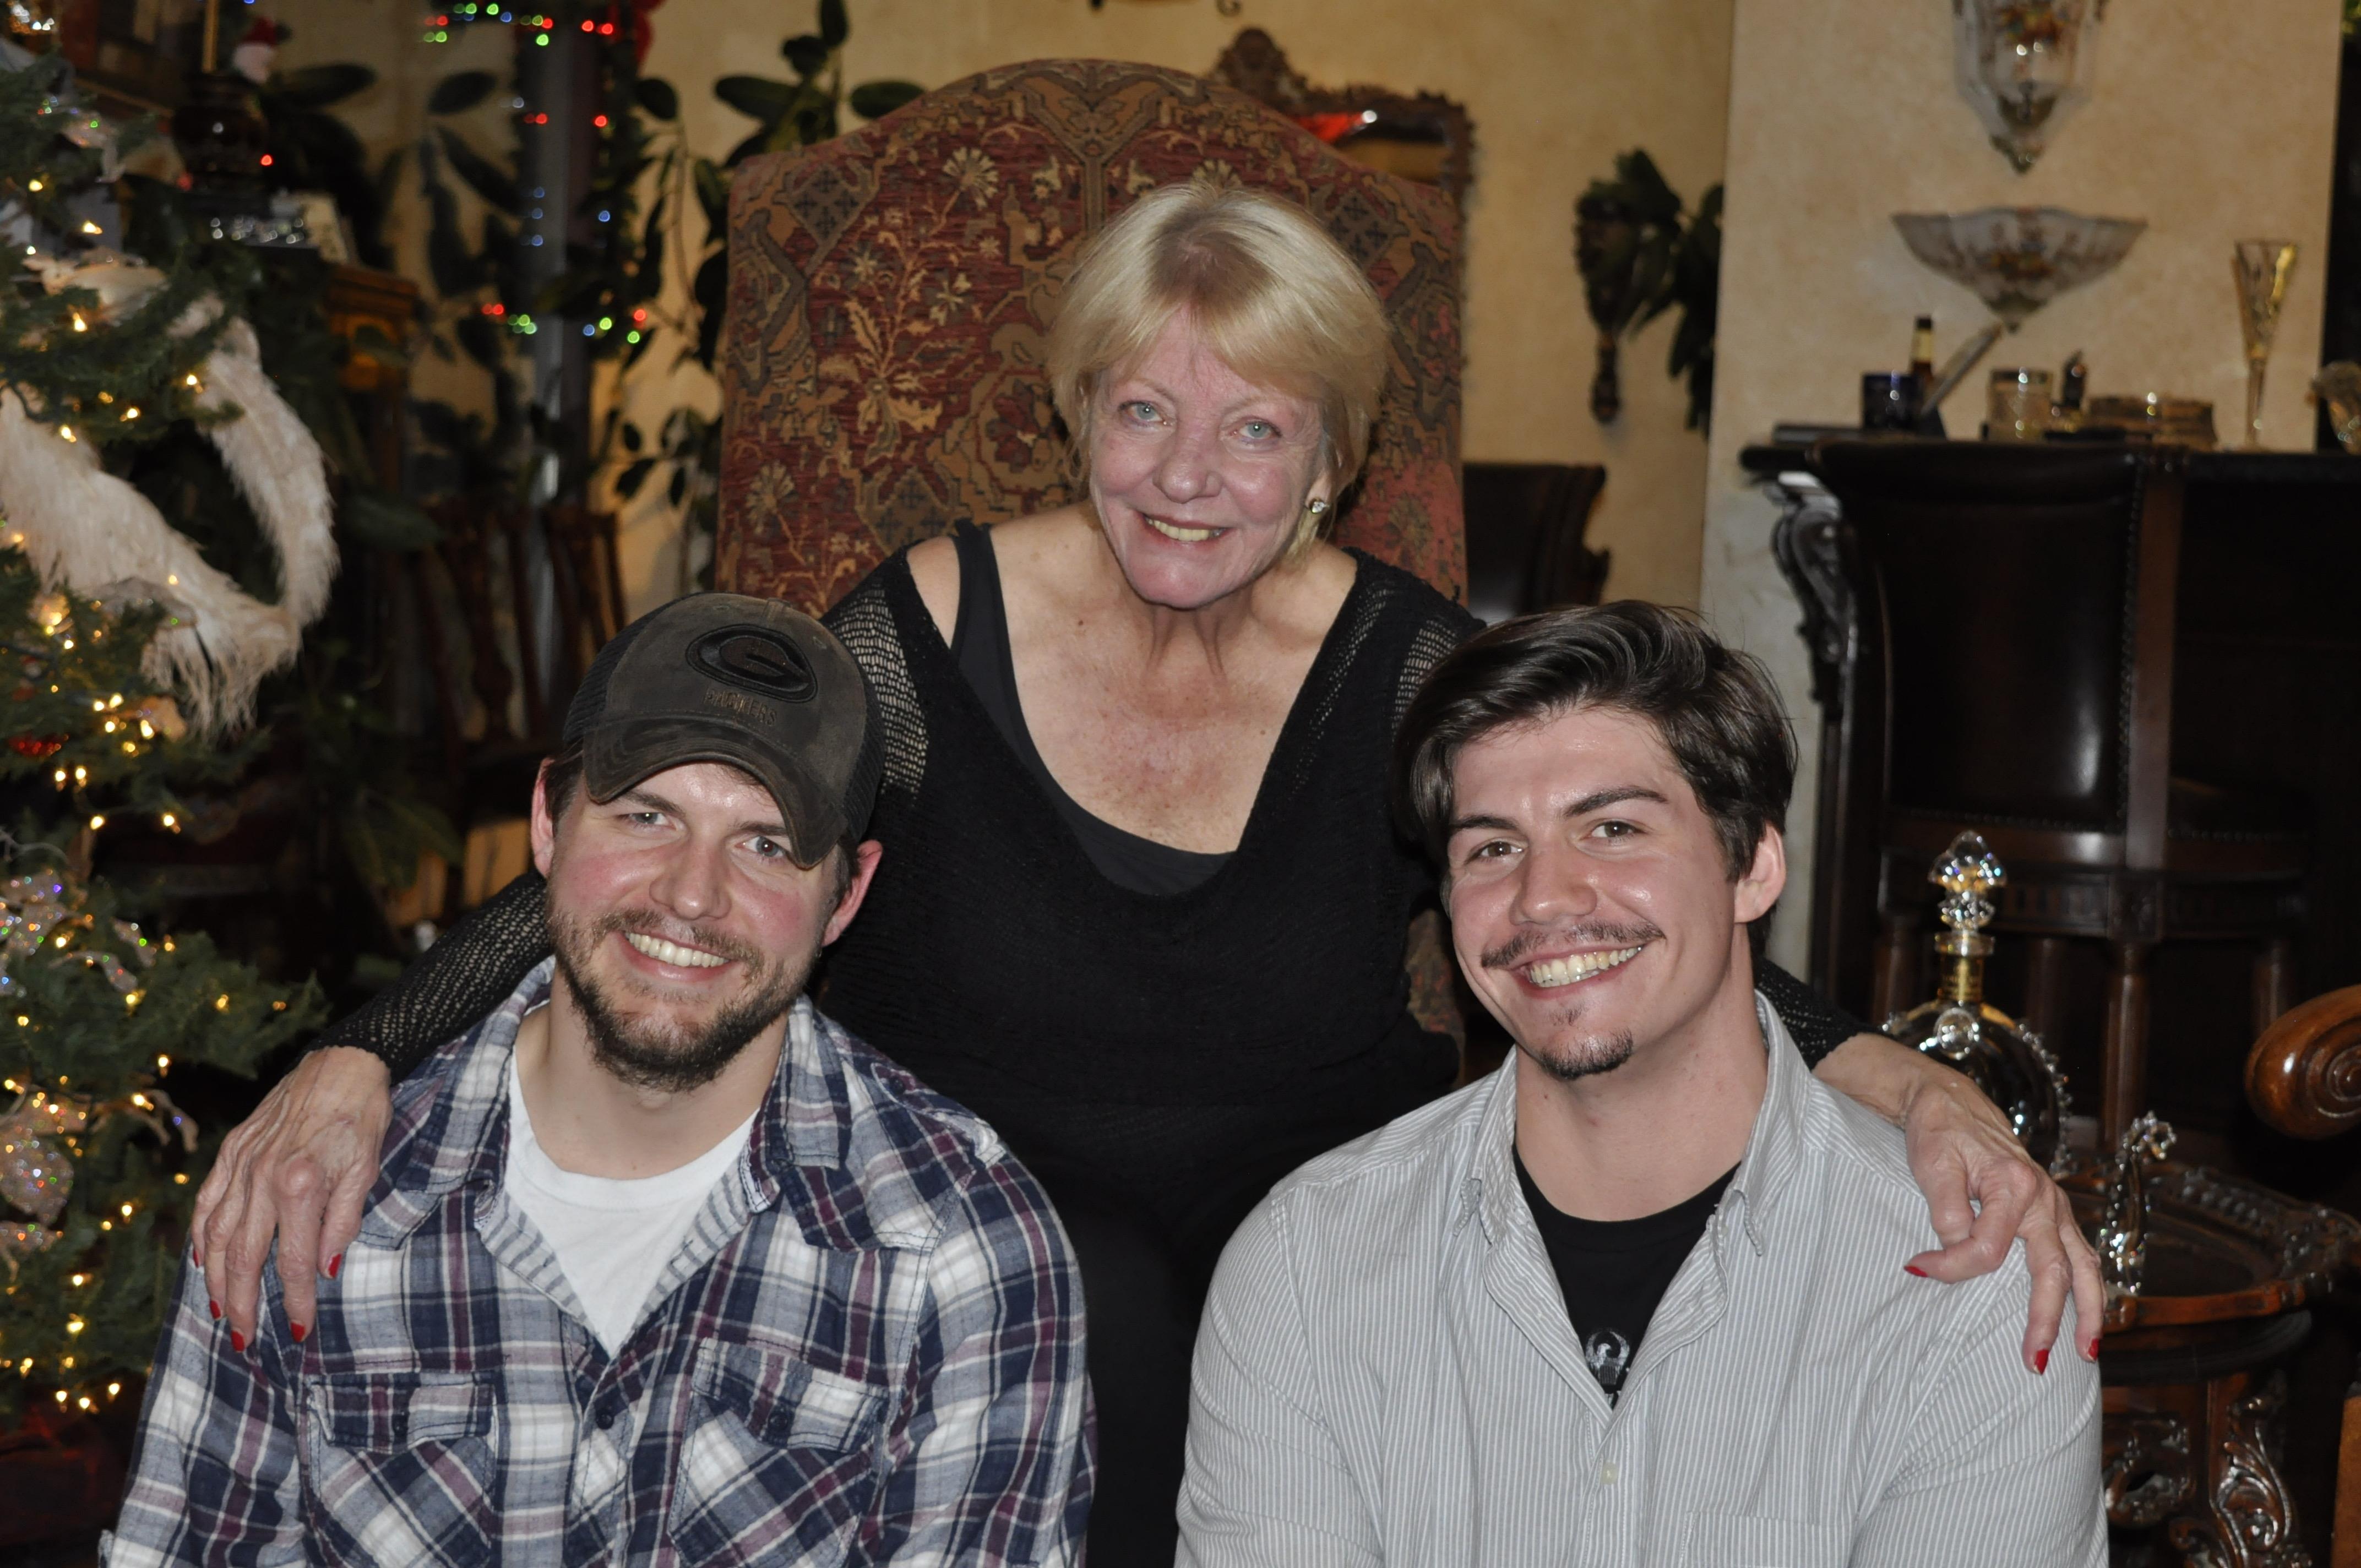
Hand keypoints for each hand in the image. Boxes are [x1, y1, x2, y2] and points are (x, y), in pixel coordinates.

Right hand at [192, 1046, 392, 1342]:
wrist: (343, 1064)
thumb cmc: (362, 1117)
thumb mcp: (366, 1169)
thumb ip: (342, 1221)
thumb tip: (323, 1269)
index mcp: (300, 1184)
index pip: (294, 1260)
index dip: (294, 1299)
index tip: (297, 1330)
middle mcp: (262, 1177)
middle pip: (243, 1257)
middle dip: (242, 1304)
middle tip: (244, 1339)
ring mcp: (240, 1164)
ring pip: (215, 1235)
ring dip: (215, 1280)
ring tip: (219, 1312)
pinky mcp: (230, 1151)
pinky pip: (206, 1202)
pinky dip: (198, 1236)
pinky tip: (199, 1261)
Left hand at [1816, 1032, 2101, 1373]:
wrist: (1952, 1101)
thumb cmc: (1939, 1132)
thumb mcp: (1932, 1166)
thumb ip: (1947, 1211)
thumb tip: (1956, 1252)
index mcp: (2014, 1184)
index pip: (1987, 1248)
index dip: (1950, 1265)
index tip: (1916, 1266)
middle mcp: (2045, 1198)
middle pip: (2054, 1269)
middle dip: (2047, 1318)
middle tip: (2033, 1361)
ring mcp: (2055, 1206)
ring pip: (2083, 1266)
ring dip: (2087, 1311)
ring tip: (2087, 1352)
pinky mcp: (2054, 1212)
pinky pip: (2080, 1255)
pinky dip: (2088, 1288)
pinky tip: (2088, 1318)